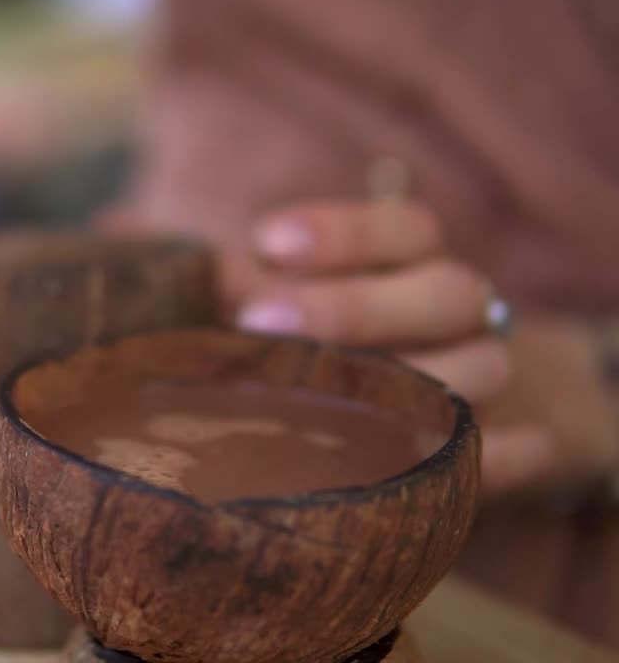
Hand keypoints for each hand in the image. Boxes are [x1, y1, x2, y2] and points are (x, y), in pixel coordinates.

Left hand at [228, 199, 613, 496]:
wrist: (371, 398)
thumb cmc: (285, 336)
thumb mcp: (264, 297)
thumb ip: (239, 284)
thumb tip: (183, 272)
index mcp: (409, 262)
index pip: (406, 229)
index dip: (345, 232)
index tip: (266, 242)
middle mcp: (453, 313)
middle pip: (450, 293)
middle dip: (357, 308)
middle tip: (260, 322)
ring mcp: (477, 379)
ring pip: (488, 367)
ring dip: (413, 382)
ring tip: (319, 404)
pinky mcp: (477, 451)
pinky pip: (504, 456)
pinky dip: (500, 459)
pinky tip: (464, 459)